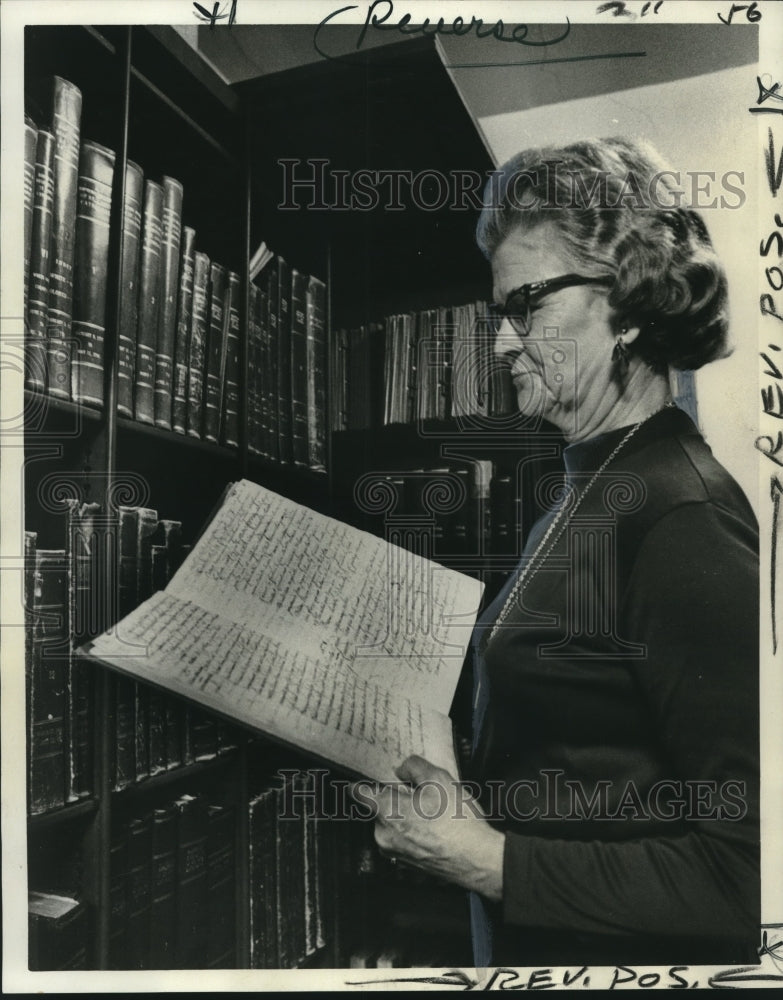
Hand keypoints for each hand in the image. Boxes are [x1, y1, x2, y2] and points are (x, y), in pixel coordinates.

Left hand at [356, 755, 504, 901]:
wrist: (478, 861)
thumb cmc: (458, 822)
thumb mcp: (438, 779)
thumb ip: (414, 767)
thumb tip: (402, 770)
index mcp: (386, 812)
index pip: (359, 793)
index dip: (362, 780)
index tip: (366, 775)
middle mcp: (384, 835)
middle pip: (380, 808)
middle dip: (396, 798)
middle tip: (420, 791)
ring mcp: (395, 852)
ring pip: (393, 824)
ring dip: (407, 815)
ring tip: (434, 810)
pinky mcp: (408, 864)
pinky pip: (405, 839)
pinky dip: (415, 831)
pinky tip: (437, 826)